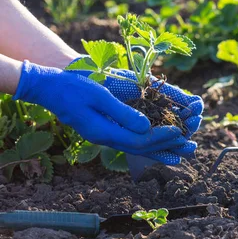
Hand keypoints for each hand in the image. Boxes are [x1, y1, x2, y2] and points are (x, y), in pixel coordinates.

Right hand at [68, 66, 203, 139]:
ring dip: (161, 149)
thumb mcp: (100, 96)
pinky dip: (148, 143)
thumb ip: (122, 113)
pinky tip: (161, 143)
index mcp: (104, 132)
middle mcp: (106, 138)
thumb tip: (146, 128)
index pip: (139, 140)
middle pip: (142, 148)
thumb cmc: (73, 87)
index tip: (179, 131)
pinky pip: (131, 140)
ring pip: (138, 147)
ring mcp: (105, 135)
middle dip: (167, 147)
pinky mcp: (105, 130)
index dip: (161, 137)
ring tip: (183, 151)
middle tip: (190, 146)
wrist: (48, 88)